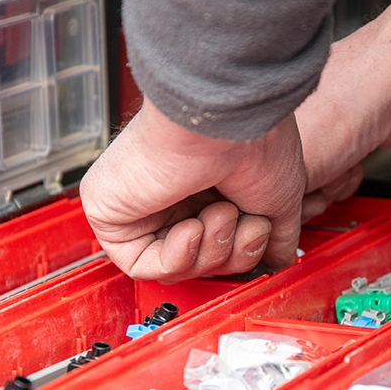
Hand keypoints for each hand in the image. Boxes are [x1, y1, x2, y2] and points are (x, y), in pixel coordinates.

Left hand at [80, 97, 305, 281]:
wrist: (226, 123)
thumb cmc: (255, 144)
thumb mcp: (279, 202)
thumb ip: (275, 238)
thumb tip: (276, 261)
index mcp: (210, 186)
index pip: (223, 247)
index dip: (244, 251)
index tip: (260, 228)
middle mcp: (175, 193)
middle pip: (201, 262)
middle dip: (230, 252)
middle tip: (244, 221)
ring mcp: (143, 203)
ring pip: (174, 266)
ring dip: (209, 250)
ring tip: (219, 211)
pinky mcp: (111, 212)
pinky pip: (140, 264)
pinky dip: (174, 257)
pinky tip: (192, 226)